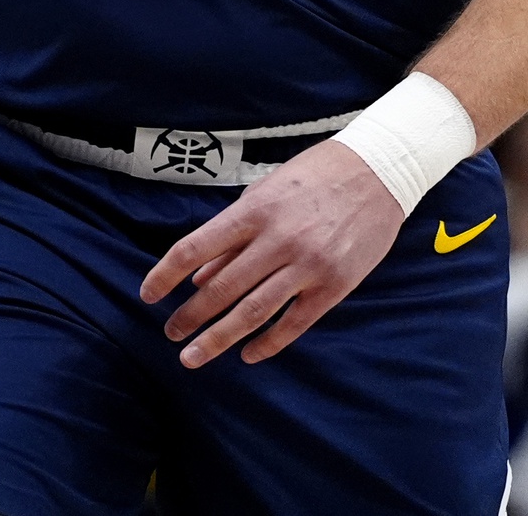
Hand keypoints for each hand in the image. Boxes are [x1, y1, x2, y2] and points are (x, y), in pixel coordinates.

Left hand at [138, 140, 403, 368]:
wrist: (380, 171)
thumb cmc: (316, 175)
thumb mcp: (266, 192)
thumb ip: (232, 236)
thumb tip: (199, 277)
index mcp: (254, 210)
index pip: (194, 248)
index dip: (165, 274)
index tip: (148, 295)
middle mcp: (277, 239)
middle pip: (220, 288)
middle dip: (189, 316)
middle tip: (171, 335)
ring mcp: (307, 264)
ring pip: (252, 313)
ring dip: (218, 339)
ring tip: (194, 356)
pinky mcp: (334, 285)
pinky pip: (294, 323)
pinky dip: (267, 343)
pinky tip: (248, 354)